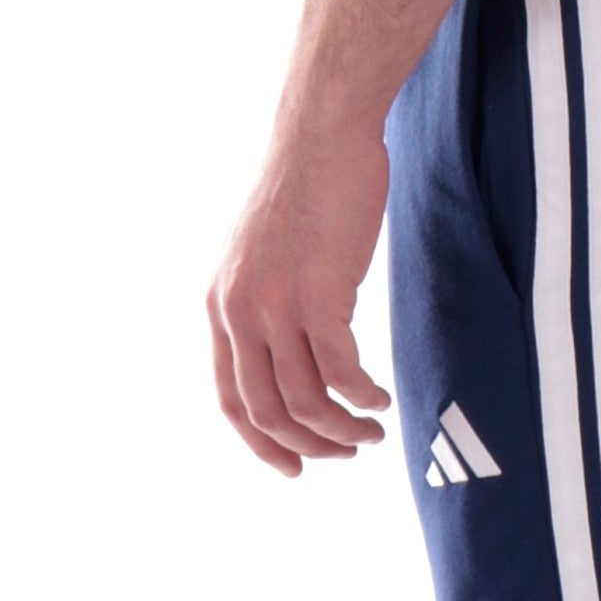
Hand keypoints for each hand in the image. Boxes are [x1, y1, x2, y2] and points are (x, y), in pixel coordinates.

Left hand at [207, 111, 394, 476]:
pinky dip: (363, 396)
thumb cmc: (306, 188)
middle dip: (309, 446)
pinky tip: (380, 397)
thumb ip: (264, 304)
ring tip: (372, 431)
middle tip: (346, 452)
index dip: (261, 443)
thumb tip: (290, 354)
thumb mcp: (264, 255)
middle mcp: (238, 311)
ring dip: (343, 429)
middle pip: (267, 411)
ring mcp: (275, 305)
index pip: (230, 399)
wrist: (322, 133)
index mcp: (220, 305)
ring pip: (307, 400)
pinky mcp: (318, 295)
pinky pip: (341, 372)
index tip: (294, 467)